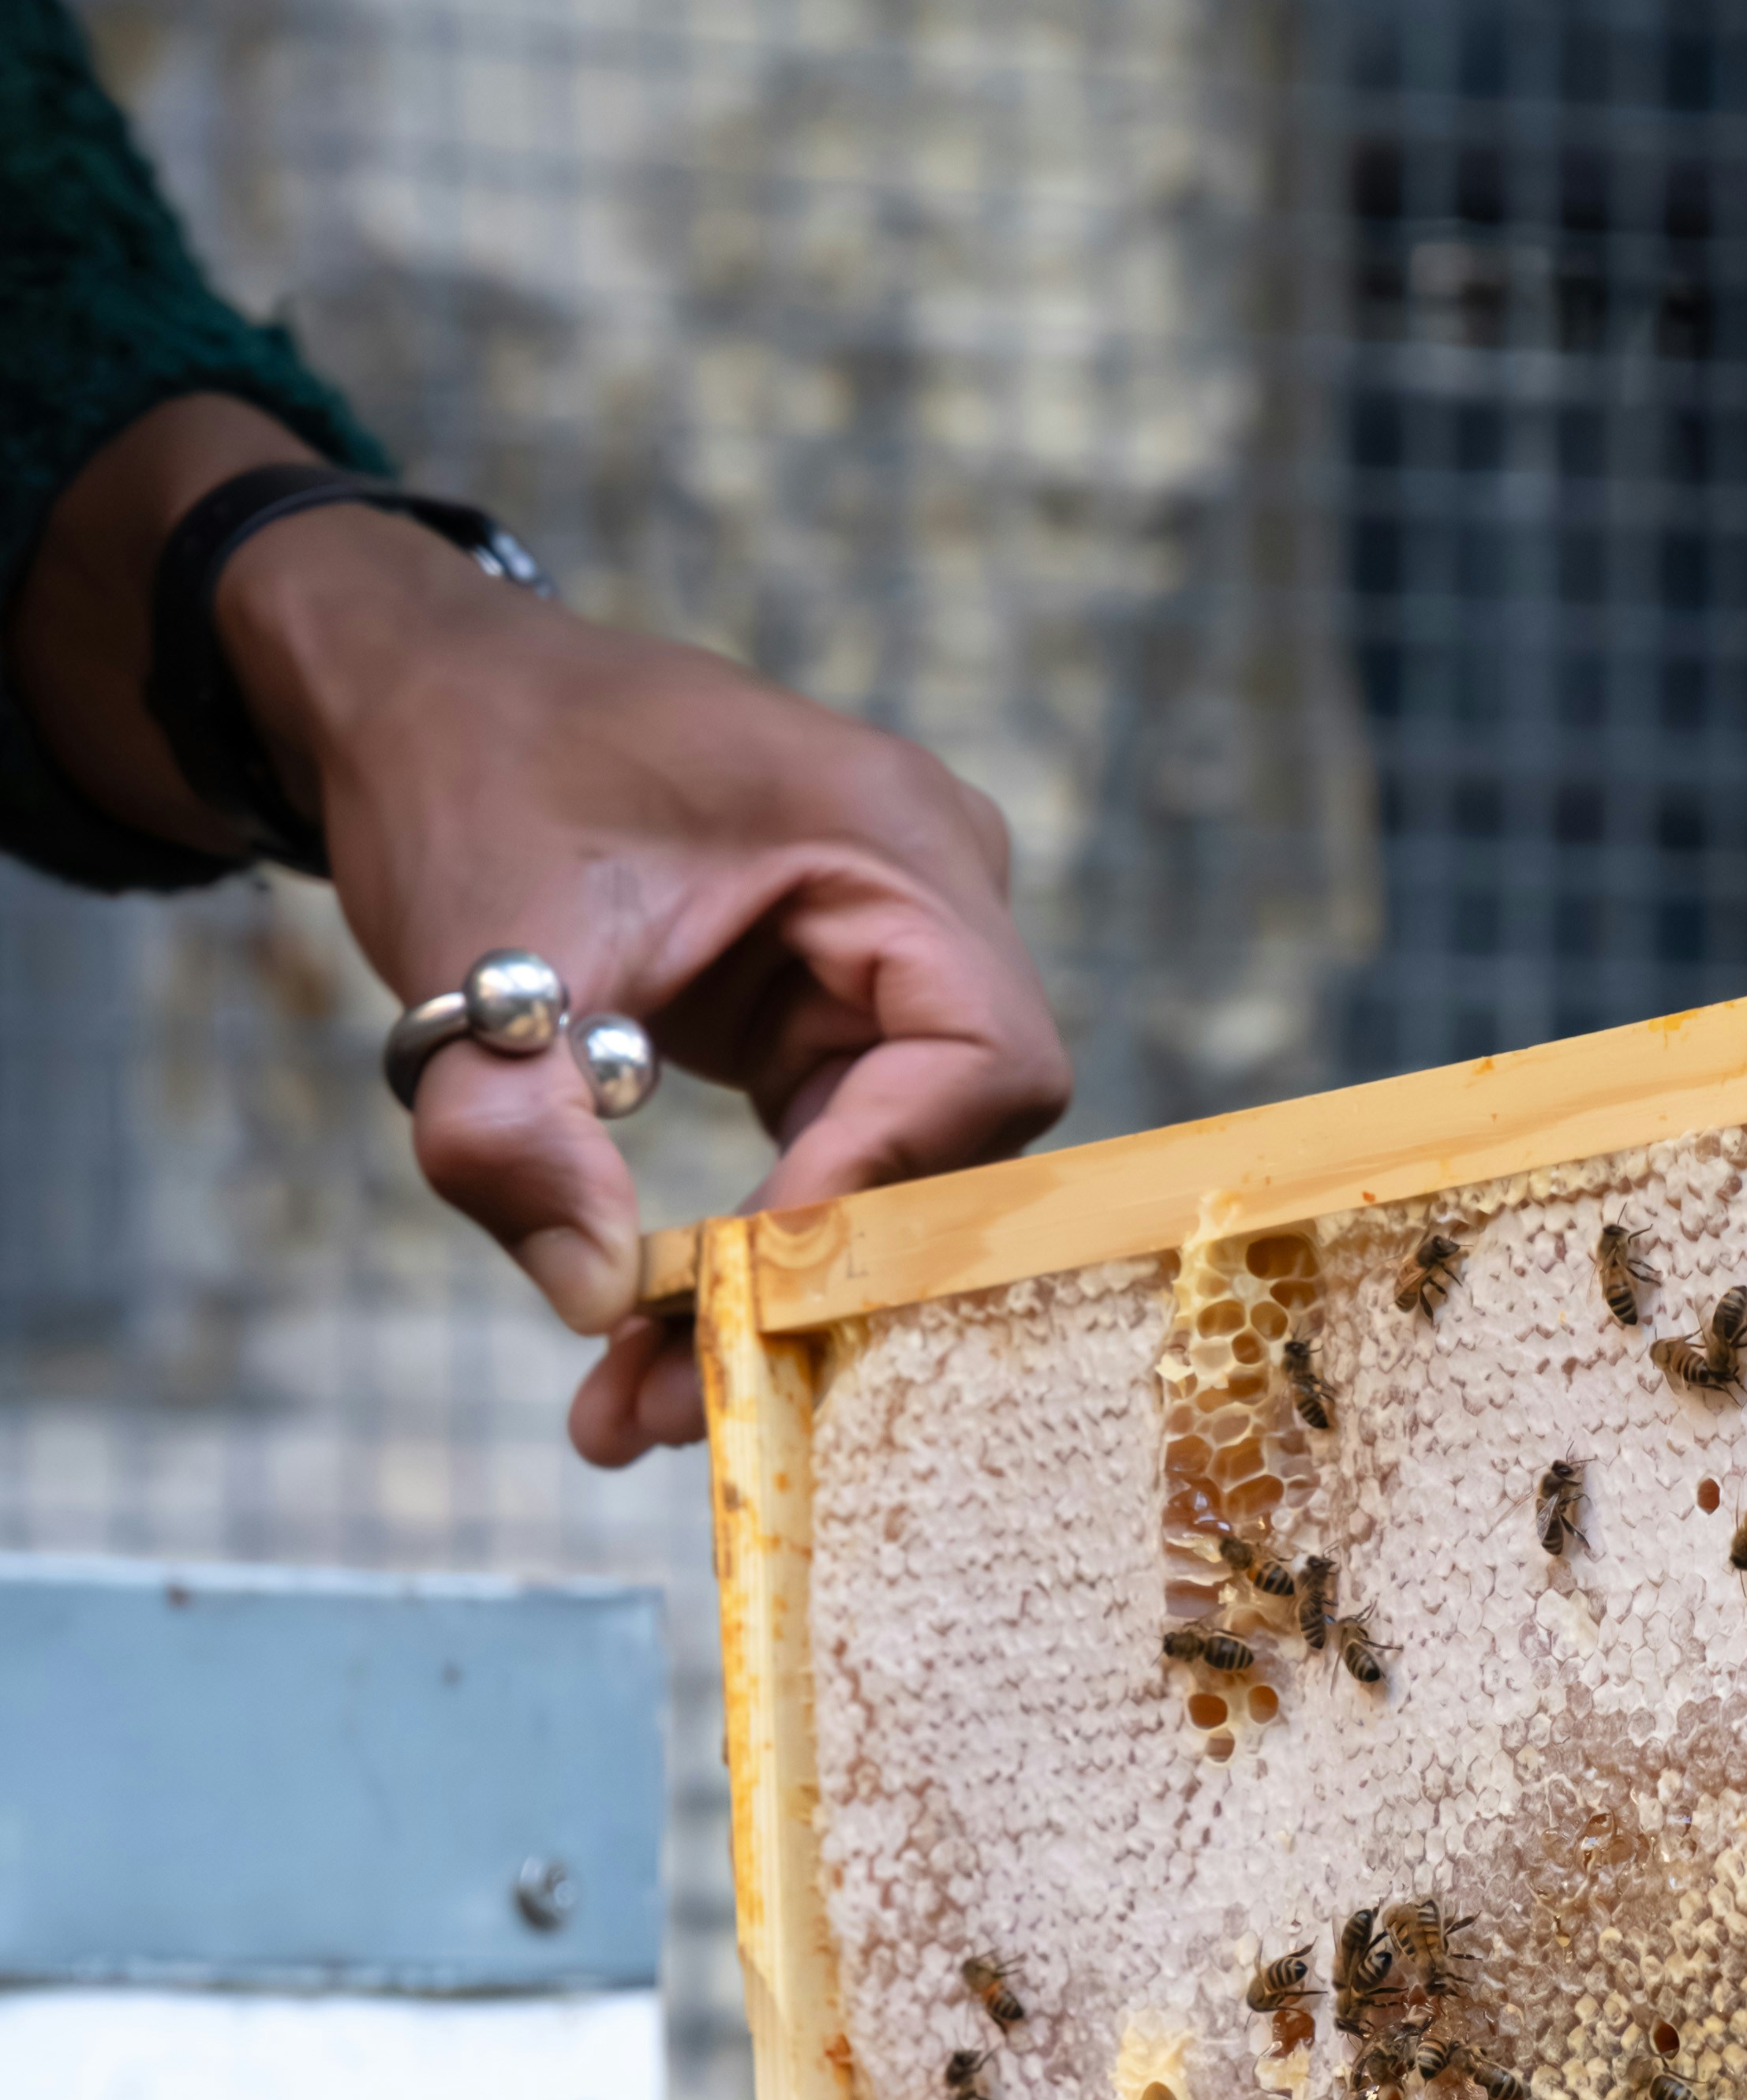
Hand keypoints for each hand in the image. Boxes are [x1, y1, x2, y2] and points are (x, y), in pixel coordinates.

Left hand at [10, 401, 1068, 1462]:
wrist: (418, 694)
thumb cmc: (465, 768)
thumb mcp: (476, 945)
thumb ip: (521, 1124)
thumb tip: (599, 1302)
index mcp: (894, 837)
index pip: (976, 1058)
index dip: (882, 1186)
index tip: (745, 1286)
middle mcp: (930, 894)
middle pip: (951, 1142)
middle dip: (818, 1282)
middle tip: (665, 1405)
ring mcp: (890, 957)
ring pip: (893, 1174)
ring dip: (778, 1291)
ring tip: (631, 1402)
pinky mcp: (834, 1015)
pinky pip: (832, 1157)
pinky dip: (750, 1246)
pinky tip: (651, 1332)